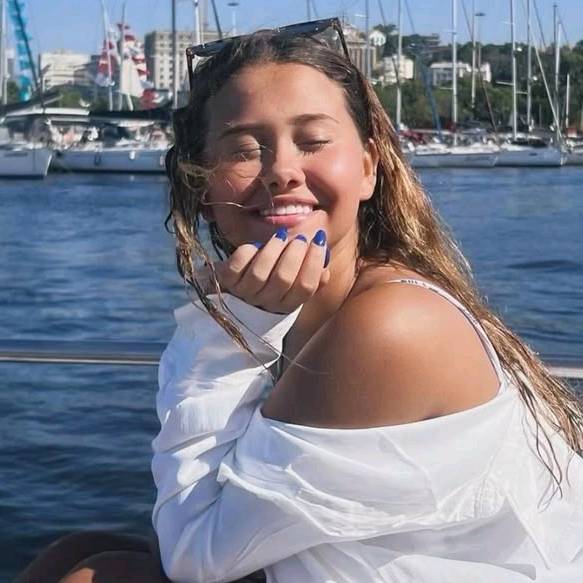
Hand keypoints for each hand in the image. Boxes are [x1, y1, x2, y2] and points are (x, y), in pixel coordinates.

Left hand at [198, 228, 330, 313]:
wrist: (233, 293)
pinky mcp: (226, 281)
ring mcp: (244, 293)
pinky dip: (247, 252)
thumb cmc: (271, 284)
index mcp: (287, 304)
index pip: (306, 287)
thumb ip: (312, 279)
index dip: (314, 262)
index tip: (319, 240)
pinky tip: (255, 244)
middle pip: (283, 279)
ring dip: (273, 250)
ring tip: (280, 236)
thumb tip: (325, 269)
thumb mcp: (293, 285)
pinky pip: (236, 266)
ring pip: (259, 273)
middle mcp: (266, 302)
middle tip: (300, 238)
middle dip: (294, 254)